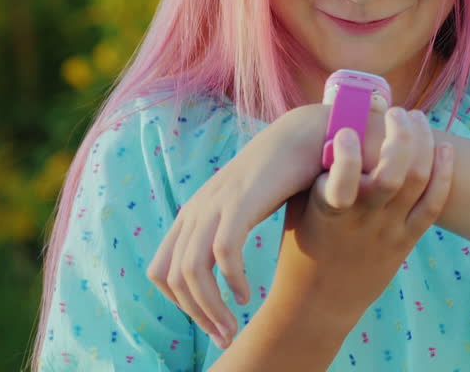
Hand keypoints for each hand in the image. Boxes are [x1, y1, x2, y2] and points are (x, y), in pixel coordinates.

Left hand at [146, 95, 388, 347]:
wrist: (307, 133)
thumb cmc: (285, 173)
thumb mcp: (247, 206)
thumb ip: (229, 230)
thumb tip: (224, 265)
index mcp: (195, 213)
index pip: (162, 270)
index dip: (182, 303)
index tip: (214, 319)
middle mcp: (197, 209)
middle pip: (172, 277)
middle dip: (197, 315)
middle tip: (226, 337)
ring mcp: (216, 203)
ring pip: (192, 270)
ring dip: (212, 308)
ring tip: (234, 328)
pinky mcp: (242, 200)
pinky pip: (223, 251)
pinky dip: (232, 280)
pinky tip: (248, 295)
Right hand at [270, 106, 453, 338]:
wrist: (317, 302)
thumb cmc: (302, 244)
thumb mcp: (298, 206)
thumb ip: (317, 170)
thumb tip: (336, 122)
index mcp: (327, 209)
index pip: (341, 179)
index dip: (348, 153)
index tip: (349, 130)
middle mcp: (361, 218)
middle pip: (394, 171)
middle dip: (401, 133)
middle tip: (397, 111)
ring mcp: (387, 230)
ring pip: (417, 179)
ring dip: (423, 142)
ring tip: (417, 119)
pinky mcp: (406, 241)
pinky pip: (433, 204)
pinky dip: (444, 173)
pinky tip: (446, 148)